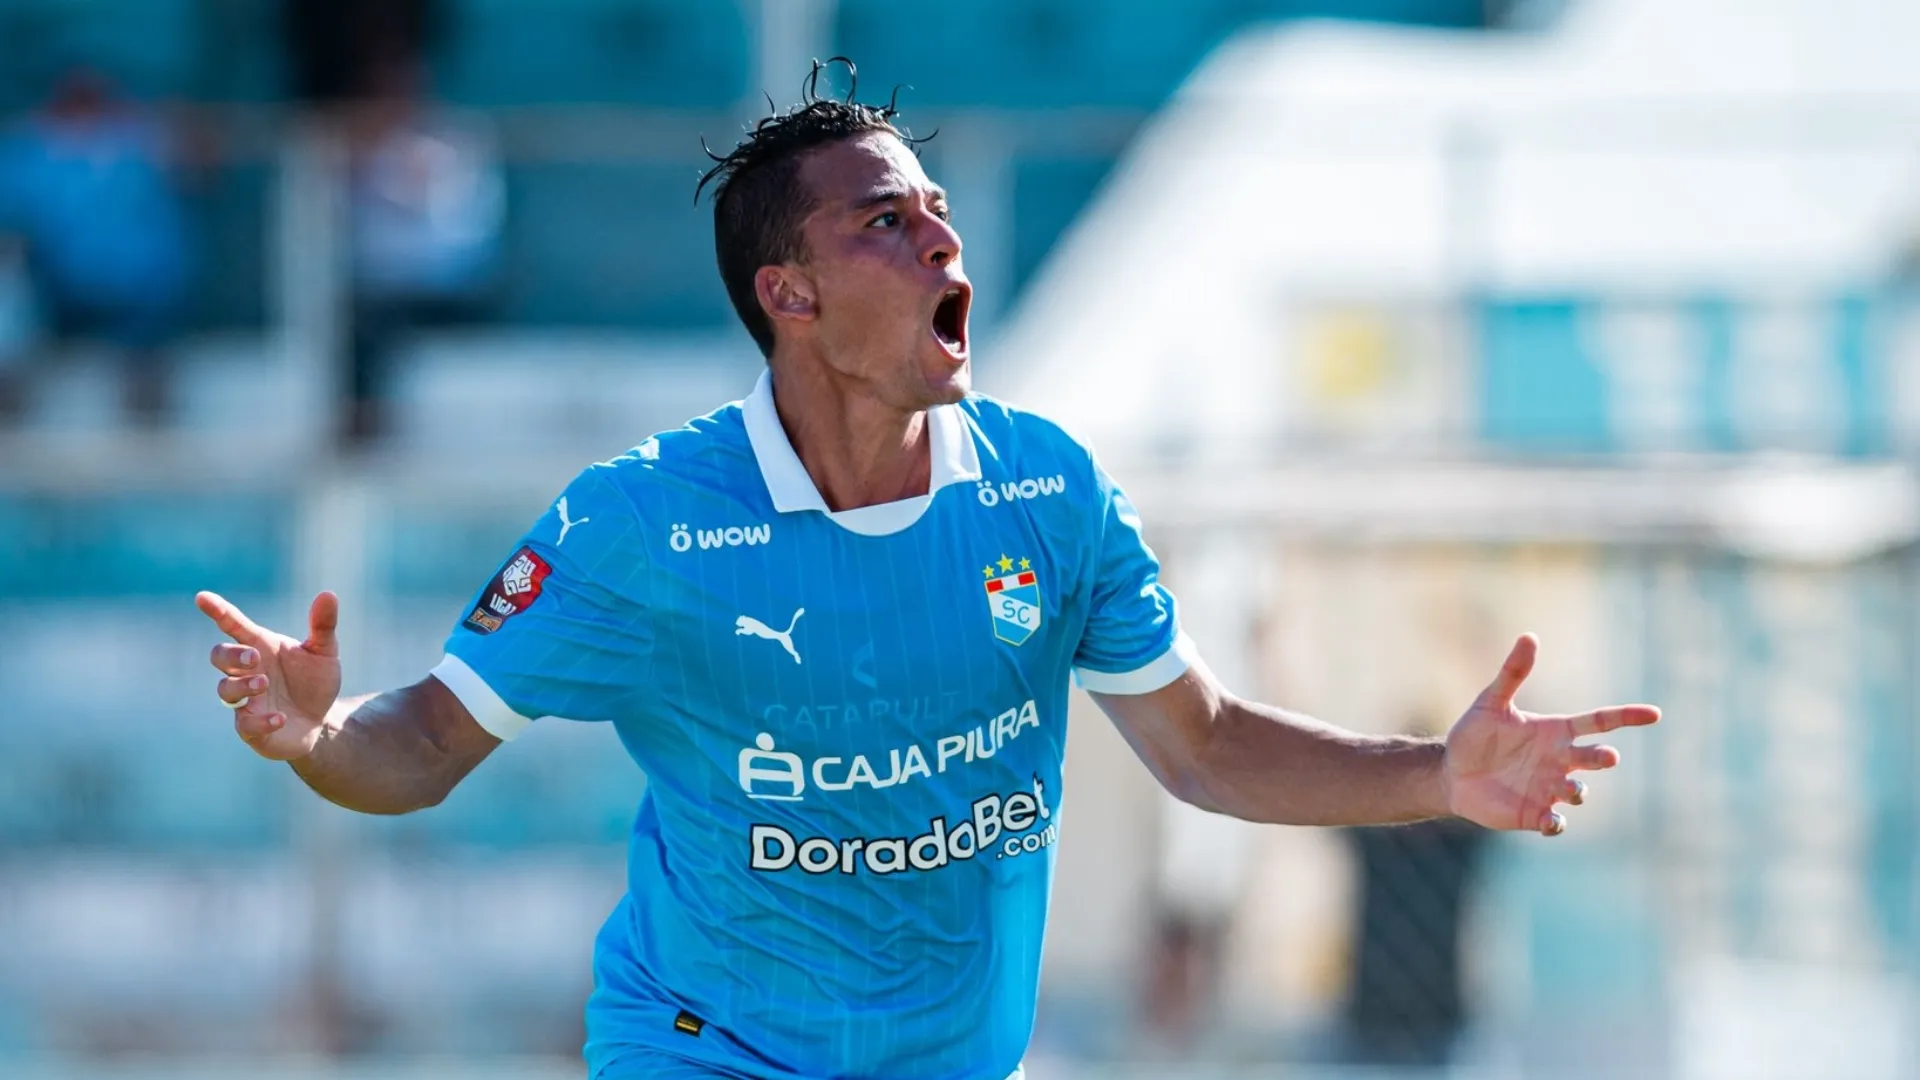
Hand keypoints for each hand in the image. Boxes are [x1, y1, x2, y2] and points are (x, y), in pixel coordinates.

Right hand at [195, 590, 342, 760]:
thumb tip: (328, 594)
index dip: (218, 611)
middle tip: (253, 658)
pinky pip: (245, 725)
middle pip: (219, 655)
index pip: (233, 625)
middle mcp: (247, 671)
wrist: (321, 721)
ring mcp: (246, 700)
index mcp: (261, 647)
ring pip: (225, 690)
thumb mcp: (324, 652)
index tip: (202, 597)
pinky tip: (280, 718)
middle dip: (230, 655)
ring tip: (264, 683)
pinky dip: (261, 721)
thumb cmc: (314, 681)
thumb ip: (323, 626)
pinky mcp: (251, 727)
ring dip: (242, 685)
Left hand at [1444, 634, 1658, 835]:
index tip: (1654, 714)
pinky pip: (1555, 822)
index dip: (1627, 717)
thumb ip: (1513, 673)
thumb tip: (1529, 636)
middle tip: (1607, 756)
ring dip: (1578, 790)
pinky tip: (1551, 820)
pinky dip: (1557, 823)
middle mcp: (1560, 760)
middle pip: (1594, 758)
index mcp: (1556, 732)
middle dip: (1604, 758)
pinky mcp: (1534, 813)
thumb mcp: (1491, 702)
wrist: (1451, 772)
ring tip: (1570, 787)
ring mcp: (1549, 788)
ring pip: (1578, 792)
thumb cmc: (1473, 735)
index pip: (1599, 722)